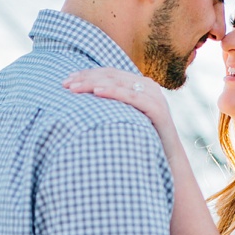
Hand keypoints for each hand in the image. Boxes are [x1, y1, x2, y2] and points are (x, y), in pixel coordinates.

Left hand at [63, 67, 177, 149]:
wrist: (168, 161)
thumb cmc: (142, 141)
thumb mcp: (125, 119)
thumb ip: (112, 107)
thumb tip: (84, 103)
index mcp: (140, 84)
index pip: (109, 73)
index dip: (87, 74)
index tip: (67, 80)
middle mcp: (148, 86)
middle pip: (111, 75)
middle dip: (86, 78)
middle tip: (65, 84)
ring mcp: (153, 96)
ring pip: (119, 83)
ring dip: (93, 83)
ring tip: (74, 88)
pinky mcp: (156, 108)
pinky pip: (131, 97)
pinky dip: (113, 92)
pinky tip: (96, 93)